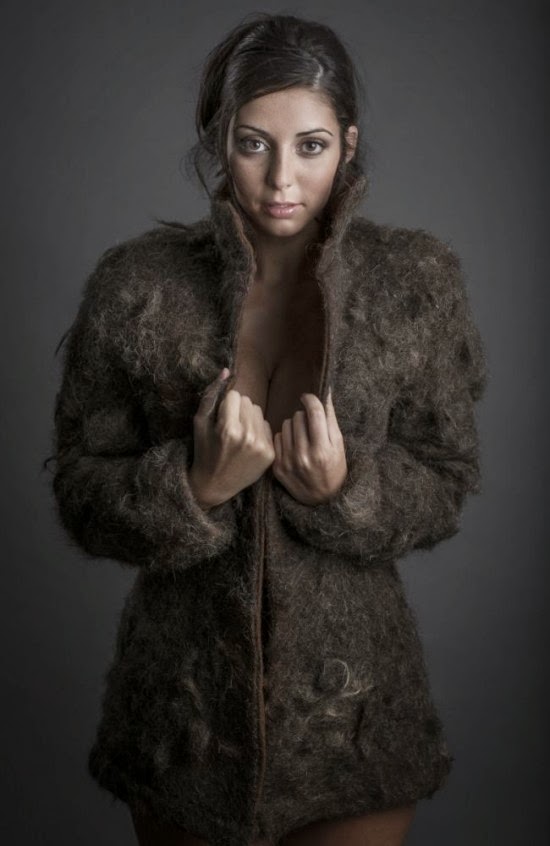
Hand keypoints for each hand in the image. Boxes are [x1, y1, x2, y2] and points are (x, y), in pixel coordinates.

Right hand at [189, 369, 274, 507]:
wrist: (214, 484)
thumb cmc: (204, 450)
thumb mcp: (200, 422)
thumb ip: (211, 394)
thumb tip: (226, 370)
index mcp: (228, 428)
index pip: (234, 395)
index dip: (225, 405)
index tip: (220, 419)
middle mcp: (247, 437)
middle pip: (248, 402)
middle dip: (238, 410)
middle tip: (229, 428)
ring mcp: (261, 447)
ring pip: (258, 412)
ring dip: (248, 419)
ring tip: (238, 435)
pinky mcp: (270, 454)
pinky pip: (266, 426)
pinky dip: (257, 431)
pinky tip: (248, 445)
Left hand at [271, 387, 347, 504]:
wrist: (322, 500)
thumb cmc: (334, 468)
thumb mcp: (339, 444)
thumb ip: (330, 418)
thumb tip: (325, 391)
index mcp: (322, 450)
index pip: (313, 412)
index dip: (310, 399)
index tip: (308, 397)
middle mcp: (303, 456)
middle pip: (298, 417)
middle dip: (305, 416)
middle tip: (310, 425)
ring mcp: (288, 462)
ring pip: (286, 425)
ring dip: (294, 426)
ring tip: (302, 436)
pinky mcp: (277, 467)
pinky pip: (277, 438)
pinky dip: (285, 438)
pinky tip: (293, 446)